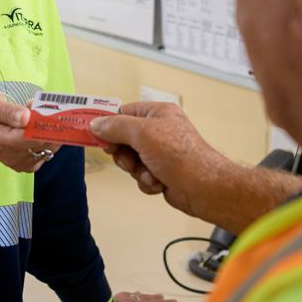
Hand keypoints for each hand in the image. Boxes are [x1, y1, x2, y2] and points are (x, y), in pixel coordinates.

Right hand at [0, 92, 61, 172]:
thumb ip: (7, 111)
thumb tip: (27, 116)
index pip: (29, 137)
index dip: (42, 123)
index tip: (46, 108)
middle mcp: (11, 157)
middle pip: (43, 143)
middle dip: (49, 124)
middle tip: (43, 106)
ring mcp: (21, 163)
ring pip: (49, 147)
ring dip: (50, 129)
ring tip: (37, 114)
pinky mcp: (28, 164)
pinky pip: (47, 151)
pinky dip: (48, 137)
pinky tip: (37, 127)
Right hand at [90, 102, 232, 218]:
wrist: (204, 189)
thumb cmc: (181, 156)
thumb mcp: (142, 133)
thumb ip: (116, 126)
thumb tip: (97, 124)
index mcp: (157, 113)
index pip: (123, 114)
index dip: (109, 126)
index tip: (97, 137)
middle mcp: (159, 130)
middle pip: (123, 140)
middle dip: (125, 155)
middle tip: (132, 160)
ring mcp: (160, 152)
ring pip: (130, 160)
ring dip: (137, 170)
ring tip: (152, 173)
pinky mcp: (162, 171)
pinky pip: (140, 175)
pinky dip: (146, 181)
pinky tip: (159, 182)